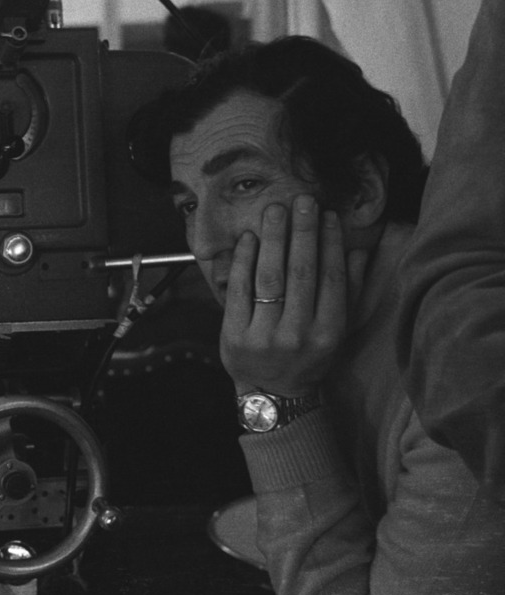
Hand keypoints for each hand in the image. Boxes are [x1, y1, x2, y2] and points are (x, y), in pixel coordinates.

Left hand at [220, 194, 367, 397]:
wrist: (272, 395)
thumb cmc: (308, 357)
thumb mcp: (336, 331)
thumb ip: (348, 292)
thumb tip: (359, 251)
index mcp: (328, 333)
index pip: (330, 279)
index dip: (330, 244)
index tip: (328, 215)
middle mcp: (298, 334)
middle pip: (301, 273)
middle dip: (303, 232)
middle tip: (303, 200)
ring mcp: (264, 335)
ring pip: (270, 277)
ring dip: (274, 238)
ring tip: (276, 209)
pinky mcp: (235, 334)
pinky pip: (239, 290)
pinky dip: (244, 261)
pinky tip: (250, 238)